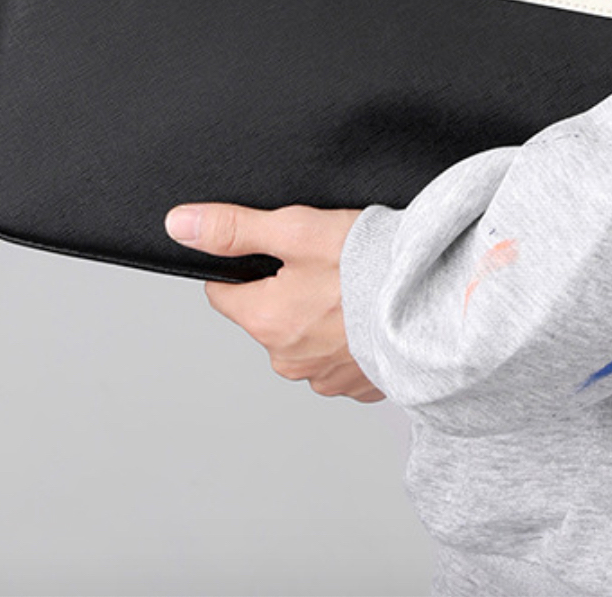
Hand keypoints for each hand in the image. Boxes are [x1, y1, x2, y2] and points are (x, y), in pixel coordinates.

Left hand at [164, 202, 385, 402]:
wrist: (433, 298)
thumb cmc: (368, 263)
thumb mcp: (295, 230)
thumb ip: (234, 228)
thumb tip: (179, 225)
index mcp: (265, 322)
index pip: (226, 292)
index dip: (248, 265)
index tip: (280, 250)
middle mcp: (288, 360)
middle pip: (267, 316)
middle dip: (288, 291)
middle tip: (326, 263)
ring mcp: (326, 378)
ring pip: (304, 338)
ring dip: (320, 317)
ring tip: (353, 287)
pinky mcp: (361, 386)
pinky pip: (341, 359)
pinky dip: (350, 339)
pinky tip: (369, 314)